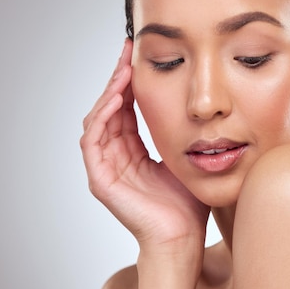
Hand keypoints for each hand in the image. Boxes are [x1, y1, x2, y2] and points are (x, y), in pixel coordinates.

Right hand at [80, 40, 209, 253]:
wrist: (183, 238)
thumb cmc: (189, 203)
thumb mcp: (185, 158)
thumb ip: (180, 133)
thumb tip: (196, 104)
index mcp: (133, 151)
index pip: (127, 108)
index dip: (130, 81)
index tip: (139, 53)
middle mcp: (116, 156)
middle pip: (110, 108)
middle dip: (118, 78)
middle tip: (128, 50)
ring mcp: (105, 168)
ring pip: (99, 120)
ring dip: (109, 93)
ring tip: (124, 71)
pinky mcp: (100, 180)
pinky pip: (93, 141)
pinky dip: (102, 118)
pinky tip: (117, 98)